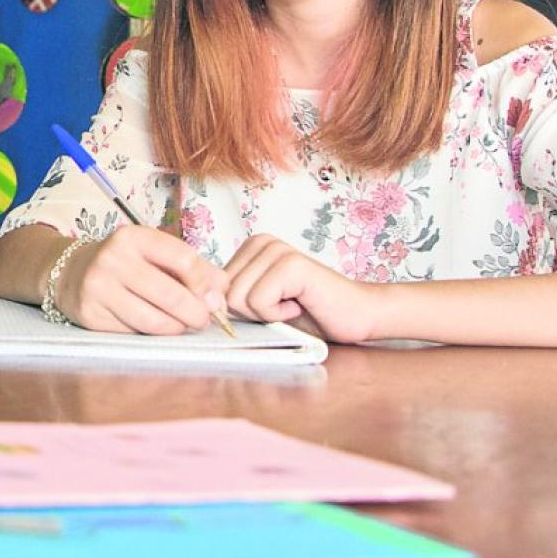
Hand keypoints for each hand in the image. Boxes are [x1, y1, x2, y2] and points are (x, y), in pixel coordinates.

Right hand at [57, 225, 228, 334]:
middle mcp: (113, 259)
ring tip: (181, 325)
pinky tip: (152, 325)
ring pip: (155, 321)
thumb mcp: (156, 254)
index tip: (213, 298)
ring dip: (177, 328)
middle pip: (172, 295)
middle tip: (203, 320)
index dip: (205, 284)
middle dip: (196, 314)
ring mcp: (99, 288)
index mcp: (134, 237)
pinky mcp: (92, 315)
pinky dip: (151, 334)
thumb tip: (221, 294)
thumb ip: (194, 269)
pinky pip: (135, 332)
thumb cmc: (126, 265)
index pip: (184, 260)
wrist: (72, 274)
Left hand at [223, 235, 381, 343]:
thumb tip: (200, 303)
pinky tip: (300, 304)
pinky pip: (258, 302)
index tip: (270, 305)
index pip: (213, 288)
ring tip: (293, 304)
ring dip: (267, 314)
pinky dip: (278, 315)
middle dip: (252, 313)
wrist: (356, 316)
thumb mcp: (258, 305)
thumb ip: (231, 298)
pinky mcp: (290, 264)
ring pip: (238, 299)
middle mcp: (260, 242)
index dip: (238, 310)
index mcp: (249, 248)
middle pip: (224, 295)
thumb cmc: (309, 314)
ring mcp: (276, 250)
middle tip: (284, 306)